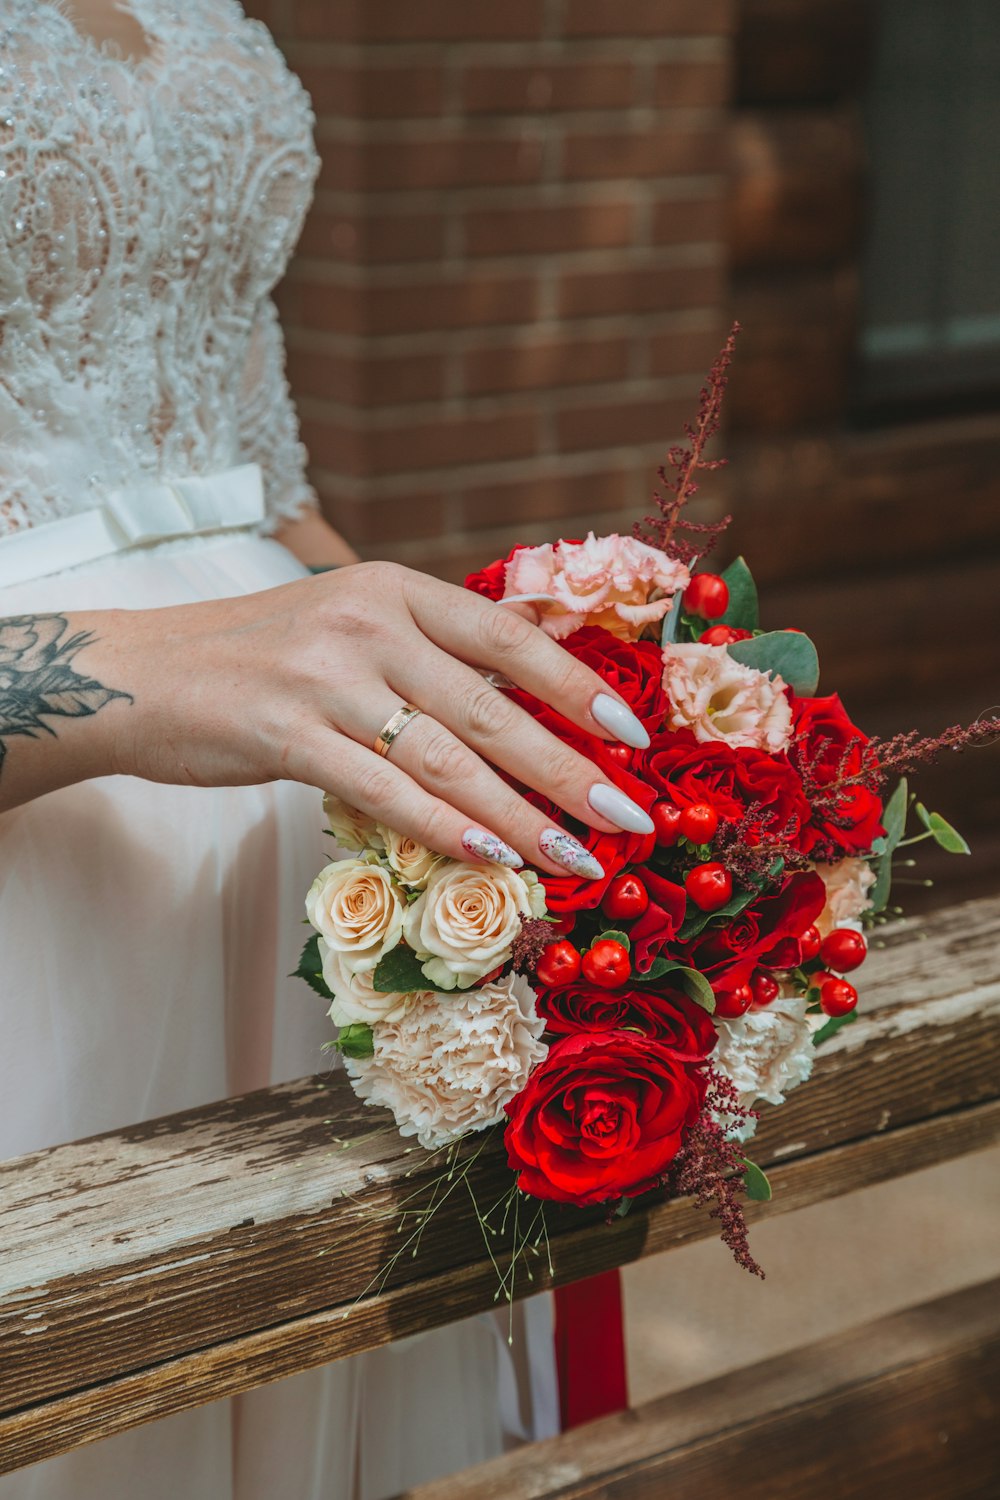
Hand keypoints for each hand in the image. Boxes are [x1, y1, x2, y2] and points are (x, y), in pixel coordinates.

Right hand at [106, 562, 653, 876]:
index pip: (508, 637)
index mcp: (394, 590)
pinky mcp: (284, 733)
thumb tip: (521, 719)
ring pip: (446, 755)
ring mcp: (324, 676)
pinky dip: (443, 827)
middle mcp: (367, 621)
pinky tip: (492, 857)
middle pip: (491, 706)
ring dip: (519, 814)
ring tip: (575, 859)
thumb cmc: (255, 661)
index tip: (633, 737)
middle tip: (627, 818)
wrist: (136, 674)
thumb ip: (425, 659)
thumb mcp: (347, 630)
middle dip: (568, 768)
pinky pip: (383, 789)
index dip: (577, 688)